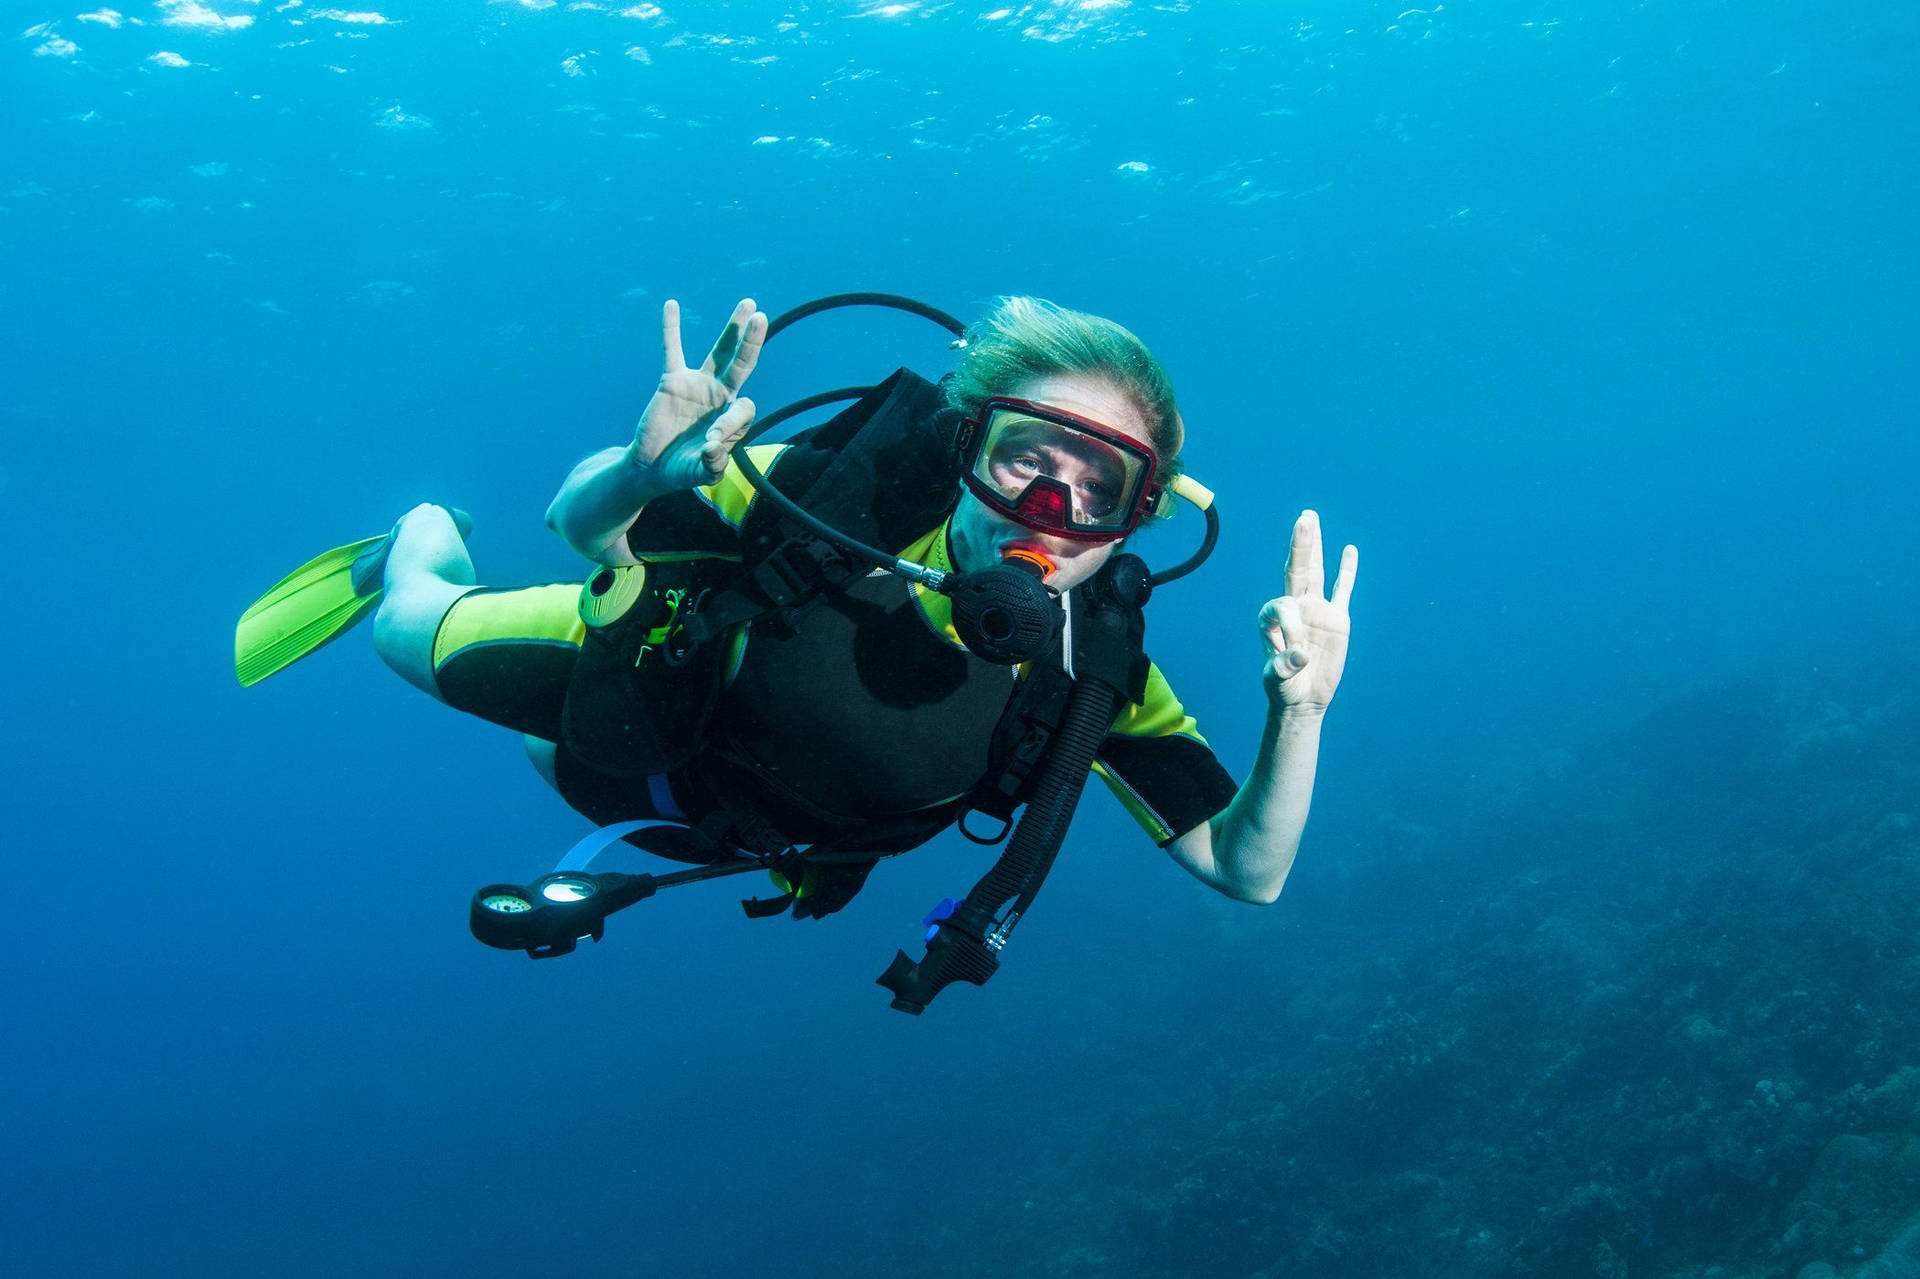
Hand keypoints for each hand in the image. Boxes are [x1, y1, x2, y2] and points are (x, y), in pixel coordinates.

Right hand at [629, 297, 768, 494]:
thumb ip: (711, 464)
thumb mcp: (700, 475)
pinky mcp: (673, 381)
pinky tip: (672, 304)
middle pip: (742, 364)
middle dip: (752, 342)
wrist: (652, 467)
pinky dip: (671, 329)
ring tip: (748, 304)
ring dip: (733, 329)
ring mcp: (698, 385)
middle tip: (762, 317)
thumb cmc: (681, 471)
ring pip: (719, 352)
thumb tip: (713, 447)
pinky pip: (672, 350)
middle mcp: (721, 396)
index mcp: (734, 418)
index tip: (711, 442)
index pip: (744, 408)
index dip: (731, 424)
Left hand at [1259, 509, 1357, 714]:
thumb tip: (1301, 654)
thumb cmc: (1285, 688)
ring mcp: (1316, 610)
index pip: (1282, 606)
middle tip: (1304, 518)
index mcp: (1271, 618)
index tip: (1298, 652)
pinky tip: (1348, 549)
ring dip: (1315, 547)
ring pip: (1316, 572)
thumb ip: (1283, 667)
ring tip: (1311, 519)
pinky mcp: (1336, 619)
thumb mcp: (1277, 681)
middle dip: (1300, 545)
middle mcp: (1293, 607)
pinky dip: (1346, 571)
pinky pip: (1342, 590)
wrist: (1304, 699)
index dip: (1290, 626)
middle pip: (1297, 570)